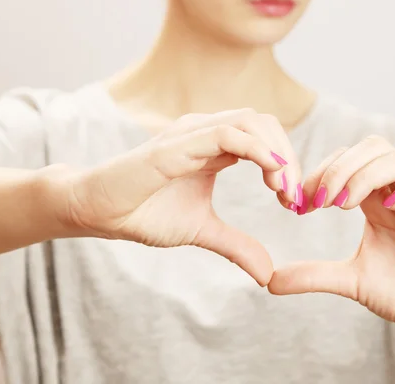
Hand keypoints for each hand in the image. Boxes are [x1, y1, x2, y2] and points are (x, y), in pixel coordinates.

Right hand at [58, 109, 302, 285]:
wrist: (99, 212)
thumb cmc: (144, 213)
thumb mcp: (201, 231)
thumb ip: (236, 245)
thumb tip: (267, 273)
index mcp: (214, 146)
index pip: (264, 137)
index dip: (287, 164)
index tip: (294, 201)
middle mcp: (205, 131)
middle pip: (264, 123)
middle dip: (289, 157)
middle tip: (295, 196)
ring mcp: (190, 134)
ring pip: (250, 121)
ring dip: (277, 153)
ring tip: (284, 189)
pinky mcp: (176, 145)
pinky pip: (225, 134)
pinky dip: (256, 149)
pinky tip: (270, 173)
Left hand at [269, 135, 394, 343]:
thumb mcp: (350, 281)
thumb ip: (313, 275)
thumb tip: (269, 281)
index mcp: (375, 199)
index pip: (345, 161)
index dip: (319, 173)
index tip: (296, 204)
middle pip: (371, 149)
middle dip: (338, 168)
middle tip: (318, 201)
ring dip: (366, 174)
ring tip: (345, 205)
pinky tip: (390, 208)